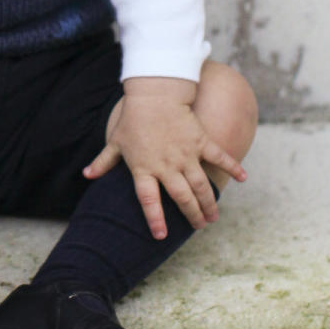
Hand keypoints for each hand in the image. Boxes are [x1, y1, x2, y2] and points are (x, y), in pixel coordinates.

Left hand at [83, 79, 246, 239]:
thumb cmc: (133, 118)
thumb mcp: (115, 142)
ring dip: (208, 203)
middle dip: (192, 216)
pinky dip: (233, 167)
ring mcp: (186, 154)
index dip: (154, 218)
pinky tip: (244, 179)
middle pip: (181, 197)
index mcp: (145, 168)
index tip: (160, 235)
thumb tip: (86, 175)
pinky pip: (219, 157)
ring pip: (200, 185)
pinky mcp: (201, 141)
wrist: (154, 93)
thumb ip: (103, 162)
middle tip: (200, 227)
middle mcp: (167, 165)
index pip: (148, 200)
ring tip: (213, 217)